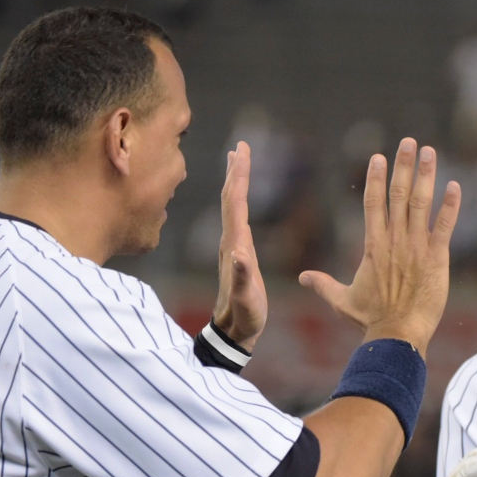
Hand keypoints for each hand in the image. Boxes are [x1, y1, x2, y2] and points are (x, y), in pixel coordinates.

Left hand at [212, 142, 266, 351]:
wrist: (232, 330)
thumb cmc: (244, 315)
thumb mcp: (246, 298)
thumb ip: (243, 277)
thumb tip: (240, 253)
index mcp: (234, 245)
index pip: (237, 203)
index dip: (240, 176)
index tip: (243, 151)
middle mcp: (230, 240)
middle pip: (231, 198)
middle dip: (237, 170)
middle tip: (241, 146)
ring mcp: (231, 245)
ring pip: (232, 205)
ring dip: (236, 181)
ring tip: (238, 161)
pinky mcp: (236, 251)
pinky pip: (237, 217)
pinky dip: (239, 199)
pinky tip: (241, 198)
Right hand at [299, 138, 460, 356]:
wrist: (397, 335)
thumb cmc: (370, 320)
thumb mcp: (342, 301)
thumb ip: (323, 284)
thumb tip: (303, 277)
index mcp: (373, 245)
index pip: (373, 203)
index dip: (376, 177)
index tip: (379, 156)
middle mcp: (394, 240)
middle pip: (398, 194)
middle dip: (403, 165)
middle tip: (409, 141)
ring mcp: (416, 247)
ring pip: (421, 203)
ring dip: (425, 175)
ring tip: (429, 151)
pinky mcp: (436, 258)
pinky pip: (445, 226)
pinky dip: (451, 206)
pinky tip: (456, 186)